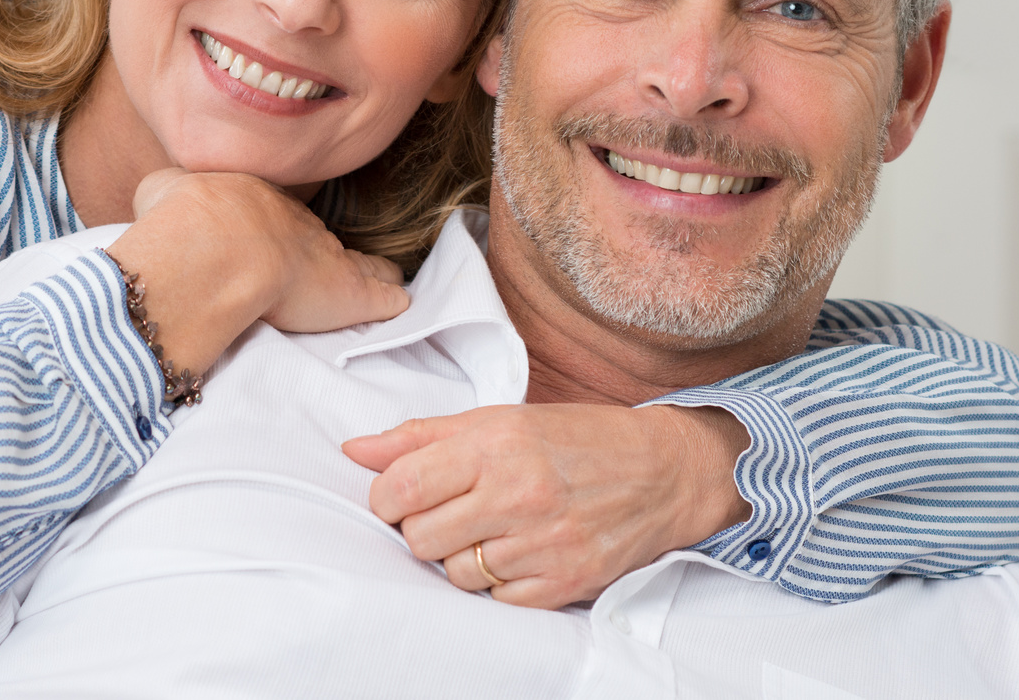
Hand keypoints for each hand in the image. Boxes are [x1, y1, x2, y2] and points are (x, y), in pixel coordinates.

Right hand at [108, 169, 407, 372]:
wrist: (215, 246)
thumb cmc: (184, 219)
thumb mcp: (163, 189)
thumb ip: (169, 190)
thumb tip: (163, 193)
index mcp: (254, 201)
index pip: (274, 214)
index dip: (277, 229)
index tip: (277, 239)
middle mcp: (297, 224)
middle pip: (319, 237)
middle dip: (324, 249)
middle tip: (329, 262)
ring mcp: (328, 256)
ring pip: (358, 261)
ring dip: (369, 269)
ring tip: (383, 277)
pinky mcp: (350, 293)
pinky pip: (380, 294)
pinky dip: (390, 298)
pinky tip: (401, 302)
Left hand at [342, 403, 751, 608]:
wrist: (663, 471)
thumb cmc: (576, 439)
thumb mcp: (499, 420)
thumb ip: (421, 436)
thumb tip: (355, 450)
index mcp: (495, 445)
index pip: (400, 488)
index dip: (385, 499)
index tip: (398, 497)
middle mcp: (518, 494)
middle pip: (419, 538)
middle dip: (421, 529)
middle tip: (448, 513)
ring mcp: (543, 543)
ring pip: (454, 574)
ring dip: (459, 557)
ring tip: (488, 531)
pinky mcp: (564, 583)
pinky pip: (496, 600)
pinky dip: (497, 582)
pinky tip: (517, 553)